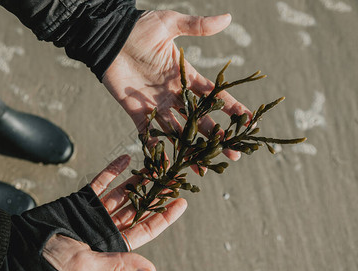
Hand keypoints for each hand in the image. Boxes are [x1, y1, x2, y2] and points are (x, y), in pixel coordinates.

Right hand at [42, 155, 186, 270]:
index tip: (182, 201)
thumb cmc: (57, 260)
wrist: (27, 244)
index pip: (147, 228)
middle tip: (173, 177)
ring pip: (124, 191)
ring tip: (155, 165)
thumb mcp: (91, 263)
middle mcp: (111, 225)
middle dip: (156, 193)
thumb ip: (122, 262)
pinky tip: (126, 158)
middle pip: (140, 207)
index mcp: (116, 243)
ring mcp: (99, 209)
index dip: (165, 215)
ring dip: (139, 179)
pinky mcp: (85, 197)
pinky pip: (102, 180)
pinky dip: (113, 169)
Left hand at [103, 11, 250, 160]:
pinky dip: (157, 148)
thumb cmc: (139, 28)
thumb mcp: (169, 24)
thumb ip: (196, 26)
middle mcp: (174, 94)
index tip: (248, 121)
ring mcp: (156, 104)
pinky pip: (149, 133)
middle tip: (234, 153)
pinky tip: (169, 164)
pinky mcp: (137, 111)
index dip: (231, 107)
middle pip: (201, 118)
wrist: (109, 38)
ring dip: (192, 148)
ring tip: (206, 166)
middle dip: (217, 136)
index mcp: (185, 75)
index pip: (214, 94)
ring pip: (178, 131)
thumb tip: (227, 18)